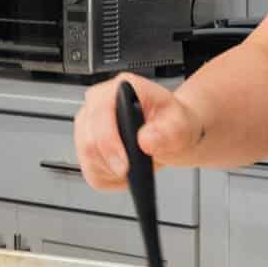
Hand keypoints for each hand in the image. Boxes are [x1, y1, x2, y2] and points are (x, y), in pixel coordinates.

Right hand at [73, 72, 204, 190]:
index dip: (109, 140)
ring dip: (111, 171)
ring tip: (134, 167)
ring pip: (87, 158)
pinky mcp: (86, 147)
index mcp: (122, 88)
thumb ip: (168, 130)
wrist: (172, 133)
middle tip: (130, 172)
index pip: (101, 111)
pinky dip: (109, 178)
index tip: (125, 163)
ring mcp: (89, 125)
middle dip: (110, 162)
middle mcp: (99, 104)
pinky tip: (126, 171)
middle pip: (88, 139)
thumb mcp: (181, 123)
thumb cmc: (173, 122)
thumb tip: (146, 139)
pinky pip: (90, 172)